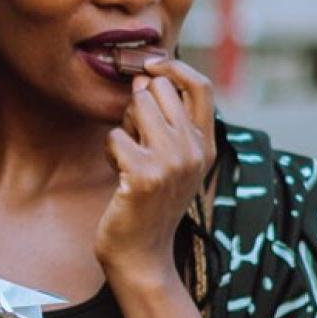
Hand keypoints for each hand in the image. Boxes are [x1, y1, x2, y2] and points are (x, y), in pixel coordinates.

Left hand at [96, 57, 215, 285]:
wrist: (142, 253)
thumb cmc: (149, 204)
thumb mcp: (172, 161)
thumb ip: (169, 123)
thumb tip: (147, 77)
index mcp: (206, 145)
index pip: (201, 86)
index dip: (174, 67)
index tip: (150, 64)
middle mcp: (195, 150)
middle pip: (160, 91)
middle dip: (137, 105)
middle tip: (134, 137)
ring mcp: (173, 162)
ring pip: (137, 107)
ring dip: (122, 128)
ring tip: (127, 157)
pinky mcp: (146, 174)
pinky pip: (115, 136)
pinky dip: (110, 152)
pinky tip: (119, 176)